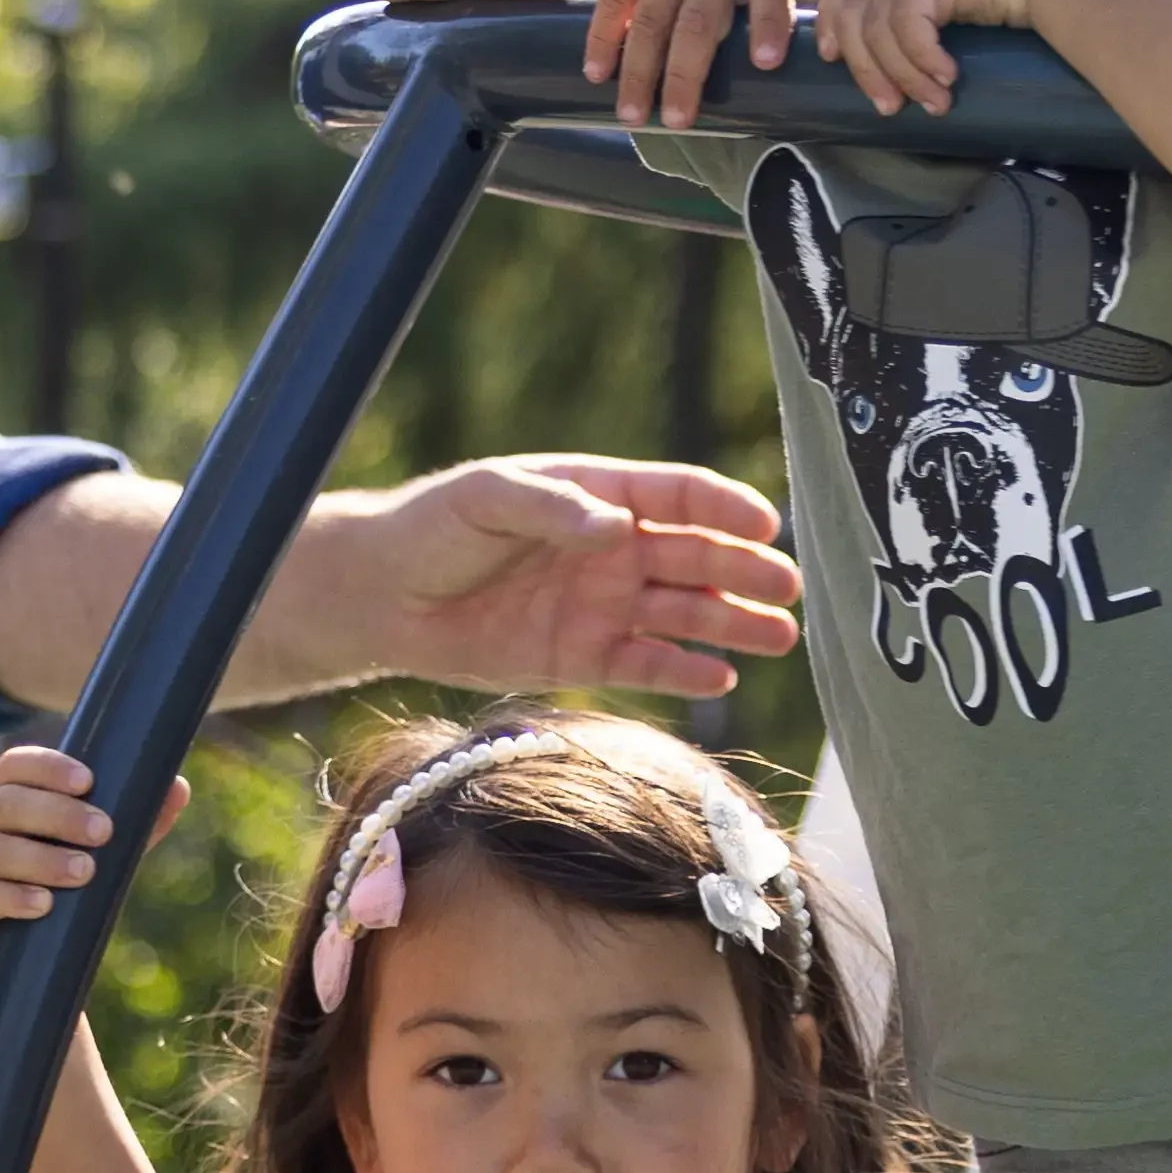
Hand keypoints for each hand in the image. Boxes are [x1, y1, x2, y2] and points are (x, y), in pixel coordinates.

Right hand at [0, 742, 172, 974]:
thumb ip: (137, 829)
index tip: (89, 781)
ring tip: (84, 873)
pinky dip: (8, 896)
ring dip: (39, 857)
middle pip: (5, 803)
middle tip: (105, 832)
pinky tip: (42, 905)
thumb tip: (178, 787)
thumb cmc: (61, 908)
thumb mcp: (102, 865)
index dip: (47, 767)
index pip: (15, 767)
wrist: (23, 978)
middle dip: (57, 813)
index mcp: (8, 807)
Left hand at [245, 454, 803, 700]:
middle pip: (697, 558)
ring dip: (733, 623)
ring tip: (778, 636)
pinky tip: (720, 676)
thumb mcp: (488, 499)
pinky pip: (647, 663)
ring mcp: (603, 604)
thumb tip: (617, 528)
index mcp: (598, 495)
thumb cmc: (433, 528)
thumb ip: (554, 509)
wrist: (384, 596)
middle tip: (788, 588)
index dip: (725, 507)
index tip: (766, 524)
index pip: (679, 495)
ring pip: (685, 613)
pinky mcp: (584, 656)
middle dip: (745, 571)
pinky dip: (683, 670)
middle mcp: (613, 550)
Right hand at [584, 0, 796, 125]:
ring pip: (651, 20)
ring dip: (638, 71)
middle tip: (676, 123)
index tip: (767, 61)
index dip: (770, 24)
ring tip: (631, 117)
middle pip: (697, 23)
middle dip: (685, 75)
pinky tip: (595, 71)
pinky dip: (603, 37)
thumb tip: (766, 70)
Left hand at [809, 0, 1043, 116]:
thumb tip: (889, 85)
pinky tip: (949, 77)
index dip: (830, 24)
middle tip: (891, 108)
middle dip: (865, 69)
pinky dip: (922, 57)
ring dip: (904, 75)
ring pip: (878, 27)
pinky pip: (908, 22)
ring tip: (935, 103)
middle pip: (853, 15)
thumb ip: (916, 34)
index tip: (831, 60)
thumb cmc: (1007, 8)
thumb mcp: (949, 26)